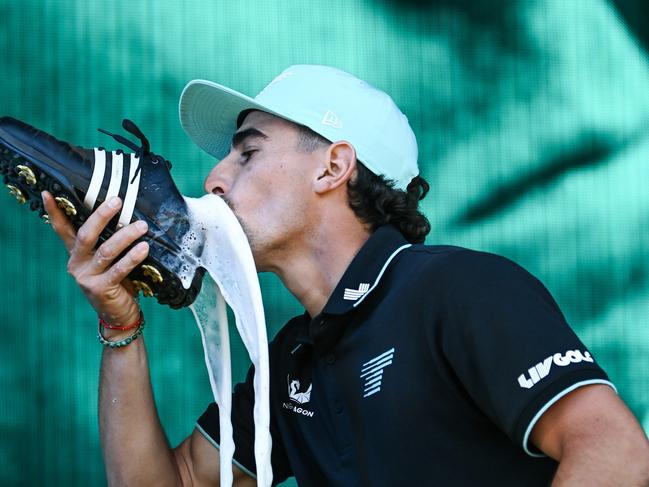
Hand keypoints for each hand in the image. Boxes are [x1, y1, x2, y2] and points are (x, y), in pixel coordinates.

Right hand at [42, 191, 148, 330]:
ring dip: (125, 236)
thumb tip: (128, 214)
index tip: (48, 193)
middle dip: (101, 216)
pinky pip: (119, 269)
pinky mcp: (100, 289)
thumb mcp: (108, 261)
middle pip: (85, 235)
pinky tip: (144, 248)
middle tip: (117, 201)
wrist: (118, 315)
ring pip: (106, 251)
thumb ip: (108, 242)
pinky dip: (132, 258)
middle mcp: (77, 264)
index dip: (54, 212)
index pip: (62, 229)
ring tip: (142, 226)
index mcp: (76, 254)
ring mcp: (87, 277)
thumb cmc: (117, 282)